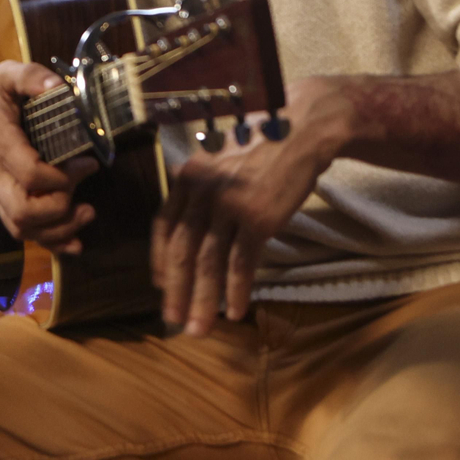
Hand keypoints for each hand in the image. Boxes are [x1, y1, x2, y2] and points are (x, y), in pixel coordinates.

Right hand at [0, 60, 99, 252]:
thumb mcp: (6, 74)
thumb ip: (32, 77)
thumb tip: (60, 88)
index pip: (29, 173)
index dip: (62, 176)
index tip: (87, 162)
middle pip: (24, 210)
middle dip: (61, 207)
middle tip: (82, 189)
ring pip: (21, 227)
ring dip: (58, 230)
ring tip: (86, 214)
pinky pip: (19, 230)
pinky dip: (48, 241)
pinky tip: (73, 241)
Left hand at [151, 75, 349, 334]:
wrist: (299, 131)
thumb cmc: (261, 147)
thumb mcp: (218, 163)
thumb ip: (201, 191)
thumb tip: (190, 225)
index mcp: (187, 179)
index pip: (164, 228)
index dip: (161, 261)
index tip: (161, 286)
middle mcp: (202, 193)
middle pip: (183, 251)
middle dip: (176, 291)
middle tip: (172, 320)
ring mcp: (229, 206)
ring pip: (210, 263)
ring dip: (204, 301)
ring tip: (200, 328)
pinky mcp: (258, 219)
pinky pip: (242, 264)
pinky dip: (237, 291)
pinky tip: (236, 311)